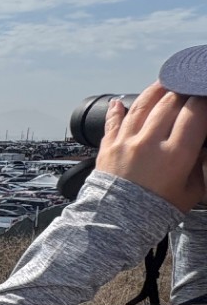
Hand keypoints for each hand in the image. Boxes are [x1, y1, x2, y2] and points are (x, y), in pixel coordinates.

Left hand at [96, 82, 206, 211]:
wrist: (117, 223)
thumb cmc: (158, 209)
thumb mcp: (191, 190)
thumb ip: (201, 163)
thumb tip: (203, 143)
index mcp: (175, 154)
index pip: (194, 113)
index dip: (203, 99)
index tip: (205, 94)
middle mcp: (149, 143)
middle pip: (169, 103)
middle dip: (183, 90)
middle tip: (189, 85)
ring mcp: (125, 142)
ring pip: (142, 105)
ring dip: (155, 90)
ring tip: (165, 82)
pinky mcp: (107, 146)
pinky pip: (114, 121)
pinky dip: (117, 109)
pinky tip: (119, 101)